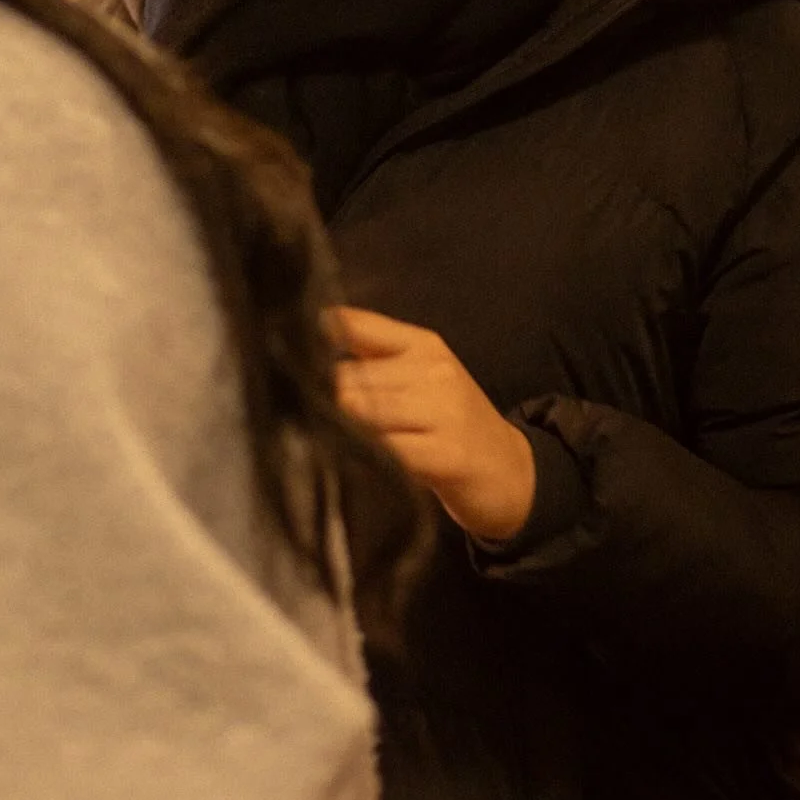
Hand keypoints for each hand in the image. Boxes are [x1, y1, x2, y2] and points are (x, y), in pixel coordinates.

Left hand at [330, 305, 535, 543]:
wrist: (511, 472)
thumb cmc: (452, 422)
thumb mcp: (421, 374)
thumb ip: (372, 352)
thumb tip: (315, 332)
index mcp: (423, 344)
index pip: (354, 326)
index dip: (315, 344)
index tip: (289, 362)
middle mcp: (433, 370)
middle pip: (345, 378)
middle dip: (325, 401)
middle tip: (323, 422)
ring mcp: (442, 411)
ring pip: (358, 413)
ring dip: (341, 432)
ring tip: (345, 445)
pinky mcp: (444, 455)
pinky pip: (382, 450)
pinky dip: (364, 458)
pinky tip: (364, 464)